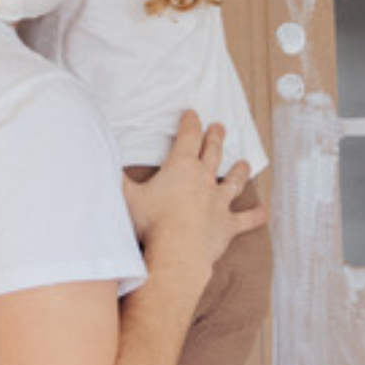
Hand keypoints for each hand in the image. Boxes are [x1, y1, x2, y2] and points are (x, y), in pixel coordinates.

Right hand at [124, 112, 267, 270]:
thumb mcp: (126, 196)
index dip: (190, 123)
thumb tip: (100, 163)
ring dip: (239, 171)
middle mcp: (204, 179)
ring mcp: (218, 202)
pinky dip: (255, 216)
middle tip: (219, 126)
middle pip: (213, 152)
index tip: (192, 113)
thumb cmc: (151, 223)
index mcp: (181, 167)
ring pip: (233, 181)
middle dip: (215, 137)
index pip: (188, 137)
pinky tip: (264, 212)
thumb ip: (116, 179)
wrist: (177, 251)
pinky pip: (245, 219)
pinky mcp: (227, 225)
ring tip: (244, 162)